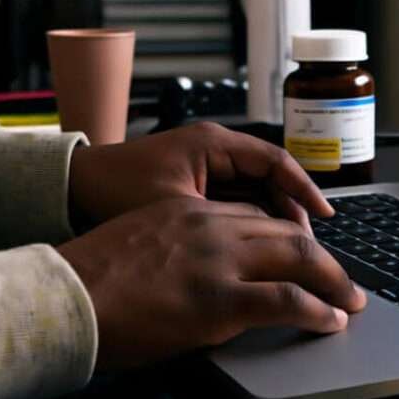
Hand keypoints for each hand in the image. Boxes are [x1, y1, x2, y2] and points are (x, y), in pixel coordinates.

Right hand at [56, 196, 366, 370]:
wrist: (62, 298)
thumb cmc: (89, 279)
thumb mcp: (138, 244)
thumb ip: (177, 247)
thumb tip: (199, 272)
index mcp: (188, 211)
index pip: (255, 215)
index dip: (288, 236)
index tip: (304, 256)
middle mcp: (210, 226)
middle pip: (285, 231)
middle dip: (322, 257)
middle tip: (343, 279)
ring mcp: (217, 261)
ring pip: (298, 257)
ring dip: (333, 280)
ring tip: (350, 300)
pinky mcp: (219, 300)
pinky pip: (287, 300)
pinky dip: (318, 309)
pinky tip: (331, 321)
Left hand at [68, 122, 332, 232]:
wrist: (69, 190)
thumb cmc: (115, 192)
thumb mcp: (175, 210)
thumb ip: (222, 227)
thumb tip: (268, 250)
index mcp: (213, 144)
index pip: (275, 161)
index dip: (305, 190)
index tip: (328, 217)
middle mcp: (213, 148)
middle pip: (271, 177)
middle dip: (294, 211)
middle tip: (313, 248)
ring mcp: (203, 166)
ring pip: (256, 191)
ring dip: (274, 219)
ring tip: (291, 255)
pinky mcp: (193, 185)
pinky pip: (236, 200)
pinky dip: (251, 222)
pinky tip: (258, 251)